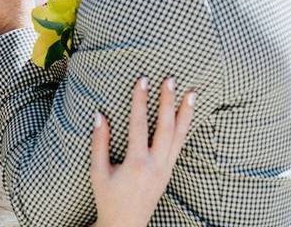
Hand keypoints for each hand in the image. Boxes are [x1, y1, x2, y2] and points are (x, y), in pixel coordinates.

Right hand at [90, 78, 195, 226]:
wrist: (126, 226)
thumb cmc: (108, 199)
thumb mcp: (98, 172)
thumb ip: (99, 143)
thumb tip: (99, 115)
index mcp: (137, 164)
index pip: (140, 125)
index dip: (141, 101)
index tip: (142, 80)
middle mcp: (156, 165)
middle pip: (166, 127)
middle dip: (168, 101)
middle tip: (170, 79)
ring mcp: (166, 169)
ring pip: (180, 136)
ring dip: (186, 113)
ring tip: (192, 92)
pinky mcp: (169, 172)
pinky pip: (180, 145)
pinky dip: (185, 127)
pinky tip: (187, 115)